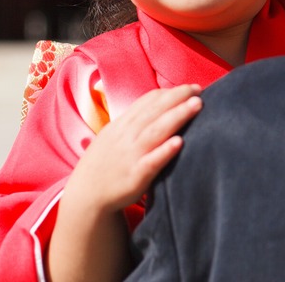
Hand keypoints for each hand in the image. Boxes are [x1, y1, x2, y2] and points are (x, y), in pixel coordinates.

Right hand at [64, 84, 202, 214]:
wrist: (85, 197)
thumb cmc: (105, 163)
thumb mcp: (113, 136)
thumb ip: (133, 121)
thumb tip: (158, 104)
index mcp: (122, 124)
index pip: (147, 101)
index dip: (170, 92)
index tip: (190, 87)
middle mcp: (126, 136)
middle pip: (155, 111)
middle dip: (178, 97)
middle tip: (199, 89)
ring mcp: (131, 155)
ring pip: (156, 130)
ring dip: (177, 116)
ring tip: (197, 105)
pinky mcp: (135, 176)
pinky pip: (151, 161)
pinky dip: (164, 151)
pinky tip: (179, 142)